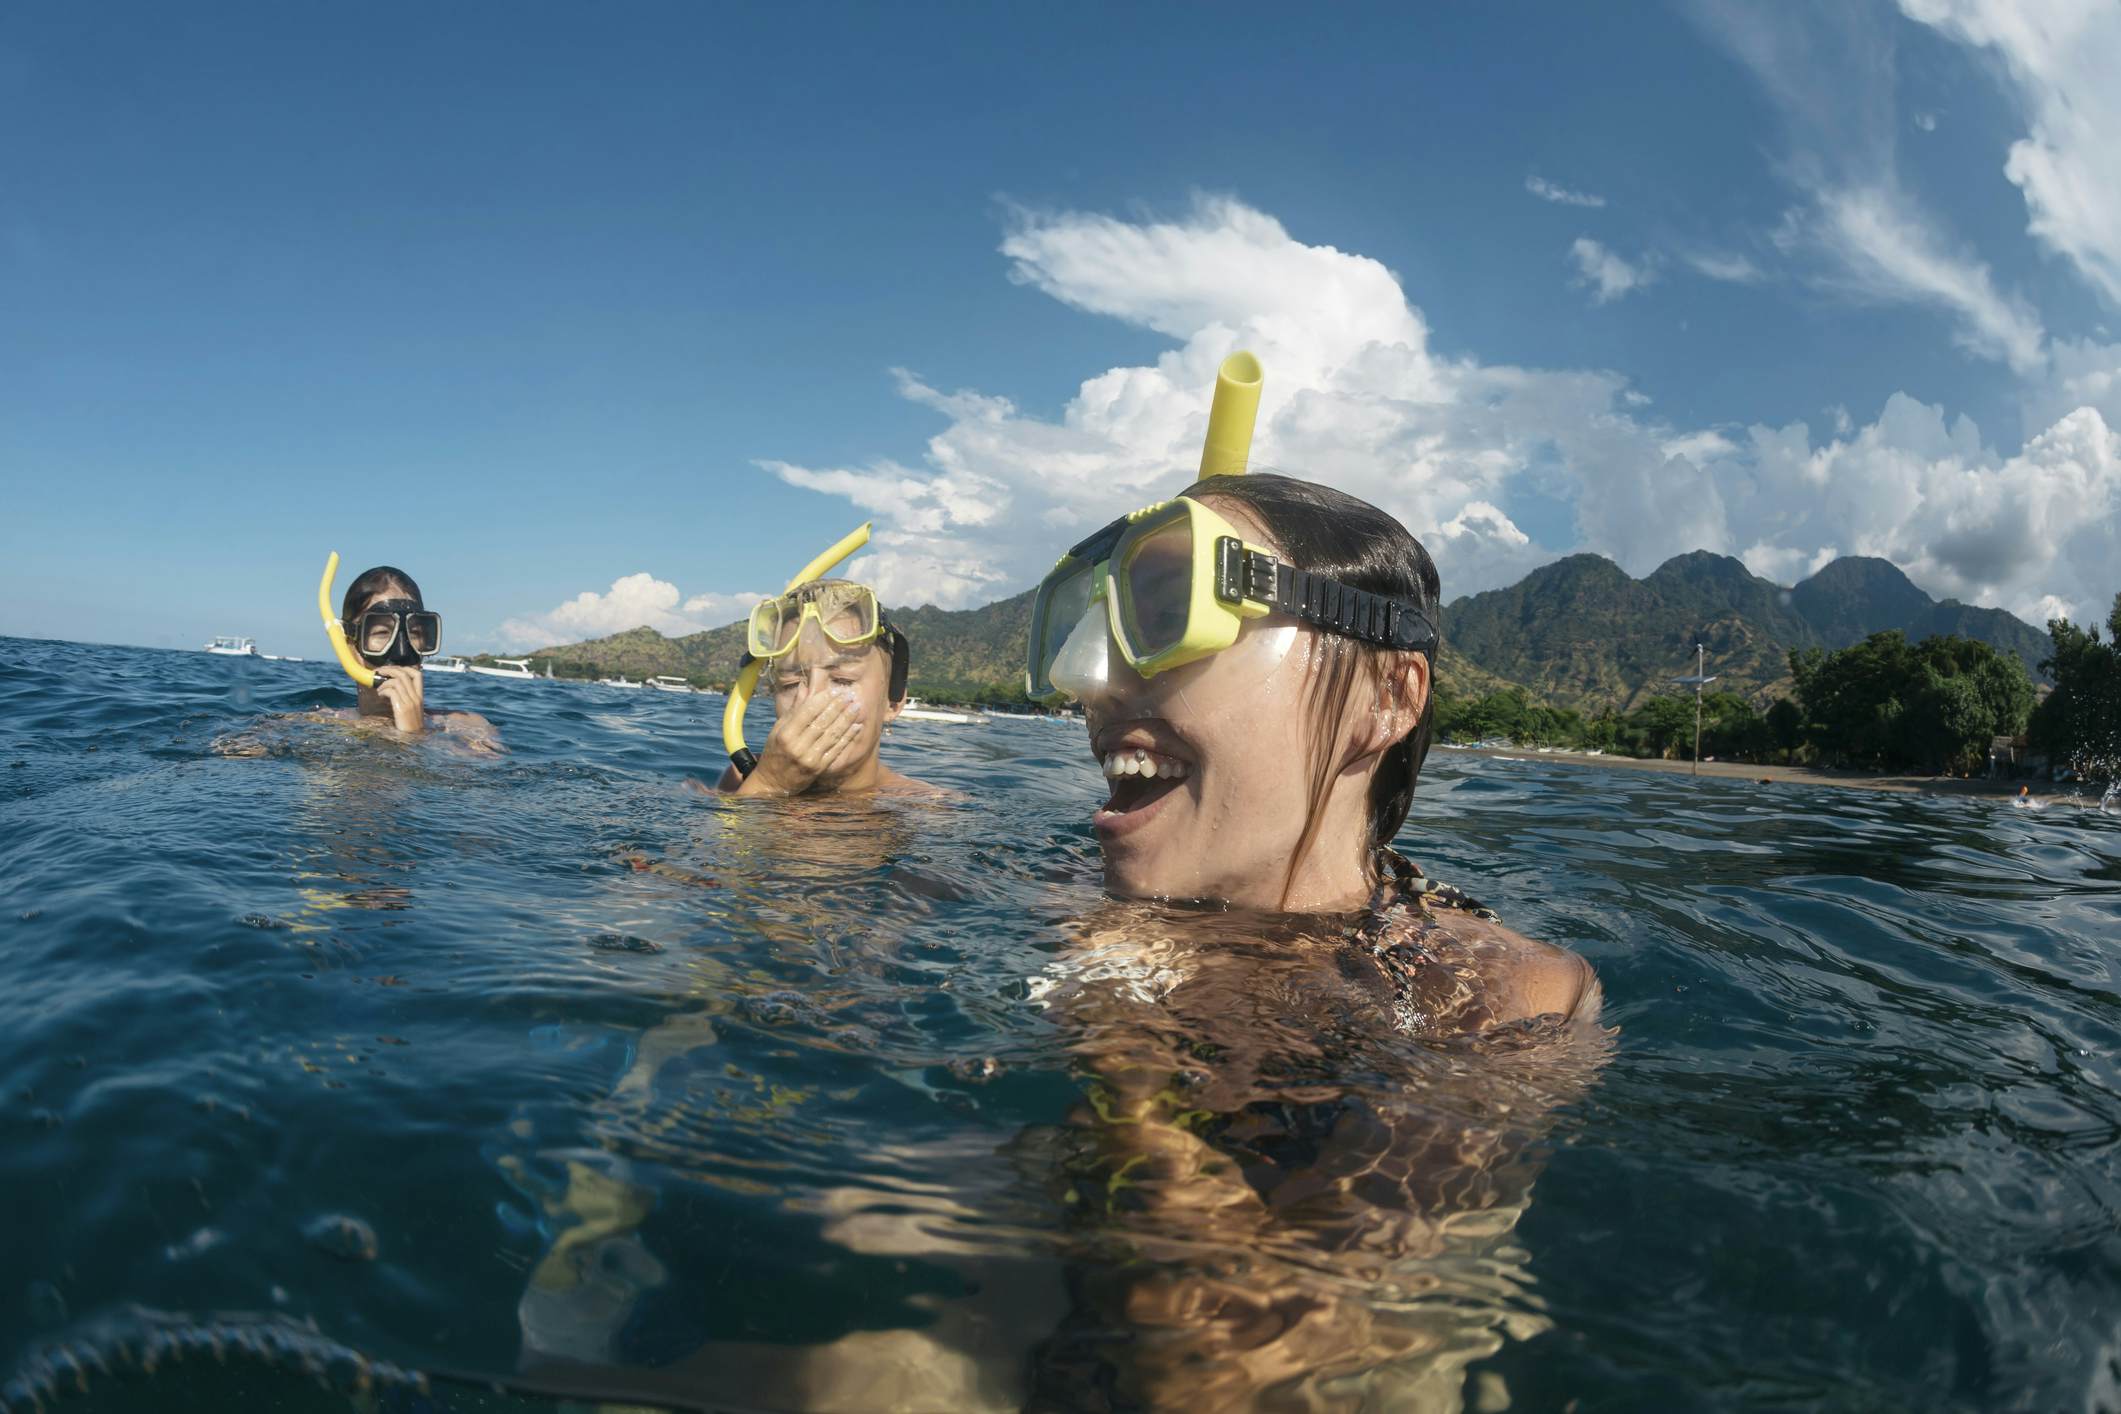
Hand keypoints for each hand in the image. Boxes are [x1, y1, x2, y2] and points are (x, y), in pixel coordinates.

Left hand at [373, 666, 425, 733]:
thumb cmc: (409, 727)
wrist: (411, 739)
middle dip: (389, 670)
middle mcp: (416, 698)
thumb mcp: (411, 711)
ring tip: (379, 690)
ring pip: (396, 681)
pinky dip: (383, 691)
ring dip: (384, 683)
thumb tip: (392, 688)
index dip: (405, 668)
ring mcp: (410, 703)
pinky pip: (391, 691)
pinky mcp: (402, 709)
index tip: (393, 669)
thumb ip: (405, 699)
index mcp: (420, 697)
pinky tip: (380, 696)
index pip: (418, 675)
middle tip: (379, 672)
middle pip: (404, 674)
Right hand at [740, 690, 863, 795]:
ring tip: (856, 708)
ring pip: (832, 735)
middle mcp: (797, 746)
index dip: (823, 700)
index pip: (807, 712)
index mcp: (785, 734)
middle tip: (850, 695)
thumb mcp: (778, 730)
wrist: (773, 783)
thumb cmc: (775, 752)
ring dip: (846, 720)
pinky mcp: (819, 768)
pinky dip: (848, 737)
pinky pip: (836, 750)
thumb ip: (794, 709)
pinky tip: (856, 727)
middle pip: (822, 722)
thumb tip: (805, 687)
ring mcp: (809, 759)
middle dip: (838, 707)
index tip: (835, 690)